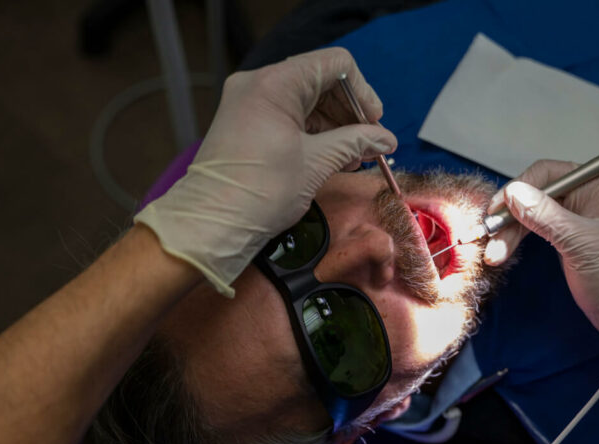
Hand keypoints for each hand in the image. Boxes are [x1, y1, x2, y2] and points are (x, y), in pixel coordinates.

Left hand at [135, 47, 397, 296]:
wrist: (211, 224)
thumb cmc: (262, 192)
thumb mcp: (317, 163)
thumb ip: (355, 142)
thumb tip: (387, 139)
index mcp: (275, 83)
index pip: (335, 64)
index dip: (363, 92)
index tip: (374, 124)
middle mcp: (260, 84)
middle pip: (321, 80)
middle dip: (350, 111)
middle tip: (369, 144)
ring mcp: (250, 103)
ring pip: (306, 100)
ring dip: (335, 125)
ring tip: (355, 157)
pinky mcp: (247, 123)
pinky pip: (289, 116)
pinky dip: (315, 133)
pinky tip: (334, 158)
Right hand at [484, 159, 598, 360]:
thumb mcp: (579, 241)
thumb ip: (546, 215)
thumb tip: (513, 192)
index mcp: (595, 185)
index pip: (548, 173)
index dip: (519, 188)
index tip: (497, 209)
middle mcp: (583, 195)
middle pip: (534, 194)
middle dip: (510, 216)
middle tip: (489, 236)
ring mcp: (572, 217)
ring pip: (529, 214)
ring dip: (509, 232)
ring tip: (493, 254)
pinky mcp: (563, 238)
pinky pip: (533, 230)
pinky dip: (516, 240)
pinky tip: (501, 253)